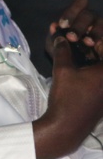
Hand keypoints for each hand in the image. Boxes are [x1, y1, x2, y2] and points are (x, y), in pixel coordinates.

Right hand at [35, 0, 102, 158]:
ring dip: (92, 56)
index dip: (95, 35)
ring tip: (76, 49)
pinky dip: (92, 68)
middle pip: (101, 55)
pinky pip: (99, 75)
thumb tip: (60, 37)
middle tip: (78, 39)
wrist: (67, 127)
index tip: (84, 31)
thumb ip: (63, 50)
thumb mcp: (62, 70)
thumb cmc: (68, 98)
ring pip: (100, 66)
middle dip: (93, 45)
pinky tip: (78, 64)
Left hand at [44, 0, 102, 59]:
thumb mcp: (54, 42)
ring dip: (94, 33)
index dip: (72, 12)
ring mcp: (100, 26)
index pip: (80, 2)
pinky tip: (97, 47)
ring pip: (100, 24)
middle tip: (71, 37)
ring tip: (88, 43)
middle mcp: (91, 17)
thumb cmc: (61, 46)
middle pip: (88, 15)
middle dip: (79, 26)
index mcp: (78, 13)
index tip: (63, 25)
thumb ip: (53, 35)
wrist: (71, 60)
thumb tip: (54, 26)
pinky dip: (101, 39)